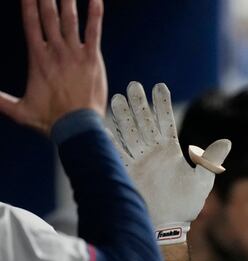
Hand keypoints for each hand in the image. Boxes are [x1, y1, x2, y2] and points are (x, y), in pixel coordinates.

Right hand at [0, 0, 106, 133]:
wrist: (77, 128)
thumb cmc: (50, 120)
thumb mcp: (18, 110)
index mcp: (37, 59)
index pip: (30, 24)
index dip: (28, 5)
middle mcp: (55, 52)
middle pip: (48, 17)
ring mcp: (75, 54)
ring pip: (69, 20)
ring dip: (67, 1)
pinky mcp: (92, 59)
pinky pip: (94, 32)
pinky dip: (95, 15)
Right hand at [110, 81, 230, 243]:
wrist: (166, 227)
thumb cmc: (185, 206)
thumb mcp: (202, 181)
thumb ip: (210, 160)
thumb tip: (227, 142)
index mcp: (170, 151)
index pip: (166, 121)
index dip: (162, 104)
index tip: (159, 86)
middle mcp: (152, 152)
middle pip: (144, 122)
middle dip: (139, 104)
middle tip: (133, 85)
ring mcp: (137, 161)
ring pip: (129, 132)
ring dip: (123, 116)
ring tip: (117, 97)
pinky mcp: (125, 172)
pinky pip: (116, 152)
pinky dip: (110, 140)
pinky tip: (104, 126)